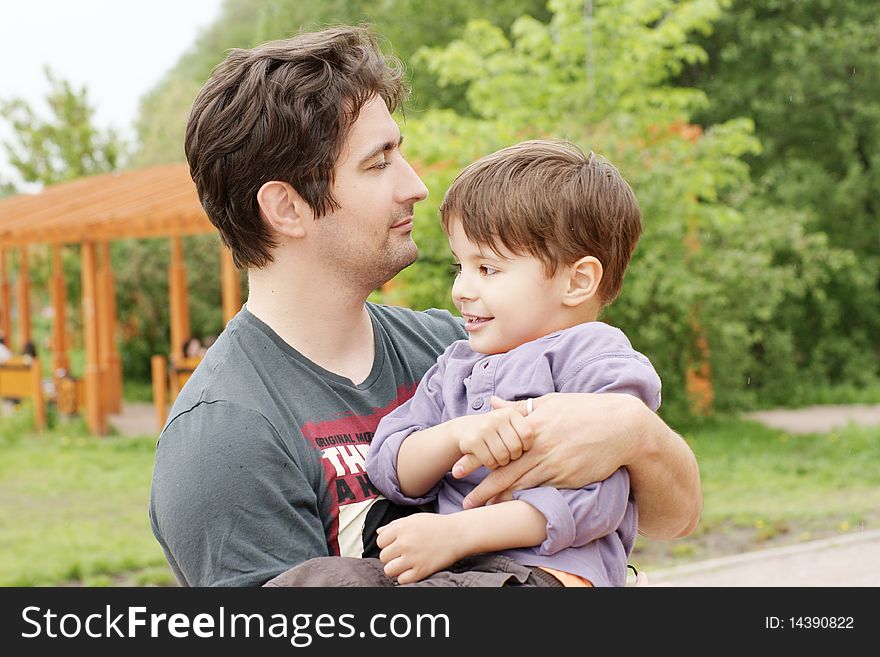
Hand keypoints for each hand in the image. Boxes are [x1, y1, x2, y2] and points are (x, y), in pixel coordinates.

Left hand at [376, 513, 464, 583]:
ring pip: (389, 570)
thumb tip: (379, 532)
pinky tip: (412, 569)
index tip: (395, 544)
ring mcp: (413, 557)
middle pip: (383, 556)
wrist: (458, 534)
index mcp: (402, 527)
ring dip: (395, 568)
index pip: (380, 541)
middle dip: (391, 556)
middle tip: (402, 554)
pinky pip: (402, 580)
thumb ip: (394, 525)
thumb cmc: (436, 525)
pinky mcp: (421, 570)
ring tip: (405, 563)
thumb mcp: (414, 519)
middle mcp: (405, 542)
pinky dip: (405, 577)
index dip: (387, 544)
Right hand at [449, 398, 533, 473]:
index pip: (527, 435)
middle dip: (513, 456)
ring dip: (502, 462)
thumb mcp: (511, 422)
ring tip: (499, 456)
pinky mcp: (473, 440)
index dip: (526, 447)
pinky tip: (489, 459)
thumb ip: (531, 422)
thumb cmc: (497, 430)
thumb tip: (553, 420)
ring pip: (503, 457)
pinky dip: (491, 465)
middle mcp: (497, 417)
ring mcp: (484, 428)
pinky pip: (490, 461)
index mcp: (510, 413)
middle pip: (516, 448)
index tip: (521, 448)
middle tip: (508, 454)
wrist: (466, 430)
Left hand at [454, 393, 642, 508]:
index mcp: (533, 424)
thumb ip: (520, 407)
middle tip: (463, 498)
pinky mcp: (567, 476)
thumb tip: (493, 403)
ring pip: (519, 483)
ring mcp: (554, 462)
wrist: (620, 427)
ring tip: (480, 508)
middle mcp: (540, 444)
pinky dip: (523, 499)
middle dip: (481, 485)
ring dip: (498, 497)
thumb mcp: (551, 402)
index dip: (475, 457)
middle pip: (503, 468)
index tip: (458, 468)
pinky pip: (540, 490)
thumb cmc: (585, 410)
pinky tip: (510, 508)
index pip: (497, 443)